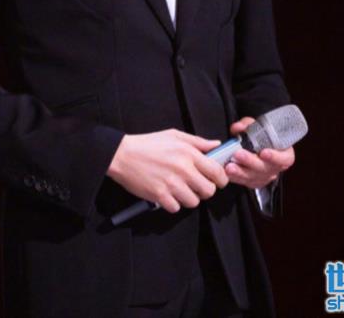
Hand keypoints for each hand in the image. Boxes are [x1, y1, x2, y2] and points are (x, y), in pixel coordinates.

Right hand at [106, 129, 229, 212]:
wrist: (122, 154)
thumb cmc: (148, 143)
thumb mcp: (174, 135)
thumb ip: (197, 141)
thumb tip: (216, 144)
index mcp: (189, 153)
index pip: (217, 172)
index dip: (221, 179)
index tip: (217, 180)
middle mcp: (183, 169)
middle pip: (208, 190)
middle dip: (205, 190)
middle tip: (197, 185)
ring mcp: (171, 184)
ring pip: (194, 201)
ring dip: (189, 197)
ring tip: (180, 189)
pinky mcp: (160, 196)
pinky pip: (176, 208)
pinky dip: (173, 203)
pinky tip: (167, 193)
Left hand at [226, 117, 294, 188]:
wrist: (255, 146)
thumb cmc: (259, 136)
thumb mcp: (255, 126)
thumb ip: (248, 125)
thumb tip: (239, 127)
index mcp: (283, 153)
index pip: (285, 158)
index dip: (275, 157)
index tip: (263, 152)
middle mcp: (275, 167)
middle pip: (265, 168)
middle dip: (250, 162)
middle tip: (238, 154)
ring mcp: (265, 176)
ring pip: (253, 177)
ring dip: (240, 172)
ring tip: (229, 166)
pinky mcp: (254, 182)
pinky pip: (245, 182)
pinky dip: (235, 177)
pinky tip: (227, 172)